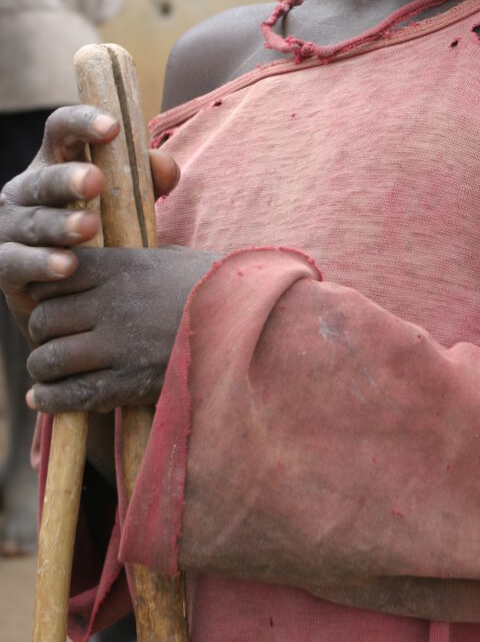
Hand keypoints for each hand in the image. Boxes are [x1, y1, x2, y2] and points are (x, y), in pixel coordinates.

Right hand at [0, 105, 179, 341]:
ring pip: (35, 220)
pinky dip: (42, 263)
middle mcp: (27, 187)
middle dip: (69, 178)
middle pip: (46, 177)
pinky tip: (67, 267)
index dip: (83, 122)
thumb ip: (147, 180)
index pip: (61, 128)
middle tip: (95, 181)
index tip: (112, 127)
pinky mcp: (5, 263)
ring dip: (61, 224)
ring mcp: (12, 225)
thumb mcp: (125, 199)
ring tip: (89, 228)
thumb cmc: (102, 229)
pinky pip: (18, 261)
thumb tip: (167, 167)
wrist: (70, 289)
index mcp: (56, 159)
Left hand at [25, 243, 215, 412]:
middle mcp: (112, 303)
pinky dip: (51, 400)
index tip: (56, 301)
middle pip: (44, 319)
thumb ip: (133, 263)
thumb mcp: (173, 259)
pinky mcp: (129, 382)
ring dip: (45, 367)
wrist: (255, 321)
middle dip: (43, 332)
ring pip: (50, 359)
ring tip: (52, 371)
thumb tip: (107, 267)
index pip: (54, 276)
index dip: (47, 291)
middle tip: (54, 339)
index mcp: (122, 267)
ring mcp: (119, 344)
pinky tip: (46, 398)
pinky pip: (72, 394)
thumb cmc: (219, 286)